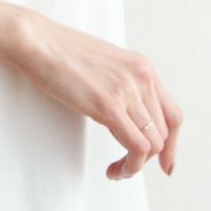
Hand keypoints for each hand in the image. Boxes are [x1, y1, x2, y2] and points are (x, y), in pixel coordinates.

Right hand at [8, 12, 182, 179]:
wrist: (37, 41)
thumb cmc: (59, 52)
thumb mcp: (104, 65)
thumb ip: (120, 84)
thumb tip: (124, 114)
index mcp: (142, 67)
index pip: (173, 115)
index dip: (172, 144)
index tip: (165, 162)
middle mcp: (142, 77)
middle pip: (163, 133)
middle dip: (148, 158)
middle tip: (125, 166)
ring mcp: (127, 90)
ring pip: (153, 144)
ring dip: (135, 166)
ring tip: (116, 170)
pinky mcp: (109, 105)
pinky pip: (137, 147)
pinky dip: (130, 166)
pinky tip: (112, 169)